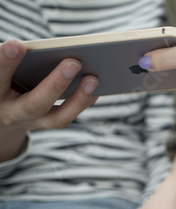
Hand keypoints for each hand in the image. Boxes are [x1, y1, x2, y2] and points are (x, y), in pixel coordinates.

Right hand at [0, 39, 97, 160]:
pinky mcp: (47, 124)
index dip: (6, 62)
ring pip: (58, 118)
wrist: (0, 111)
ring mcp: (32, 123)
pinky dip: (84, 101)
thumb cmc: (4, 79)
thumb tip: (54, 52)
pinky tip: (96, 87)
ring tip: (93, 78)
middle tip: (73, 63)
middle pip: (34, 104)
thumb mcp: (3, 73)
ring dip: (78, 98)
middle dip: (55, 84)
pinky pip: (69, 117)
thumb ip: (13, 61)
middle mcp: (11, 112)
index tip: (17, 45)